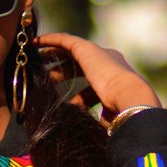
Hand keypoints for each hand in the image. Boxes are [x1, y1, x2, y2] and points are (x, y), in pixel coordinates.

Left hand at [36, 31, 160, 115]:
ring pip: (70, 50)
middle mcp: (107, 62)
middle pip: (78, 64)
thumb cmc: (121, 112)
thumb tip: (85, 126)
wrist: (130, 96)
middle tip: (45, 75)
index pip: (88, 81)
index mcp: (113, 78)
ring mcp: (97, 53)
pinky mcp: (86, 48)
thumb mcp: (106, 114)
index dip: (73, 86)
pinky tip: (36, 41)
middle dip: (61, 70)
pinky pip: (64, 40)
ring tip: (37, 57)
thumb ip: (98, 116)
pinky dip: (50, 40)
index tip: (59, 94)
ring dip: (53, 53)